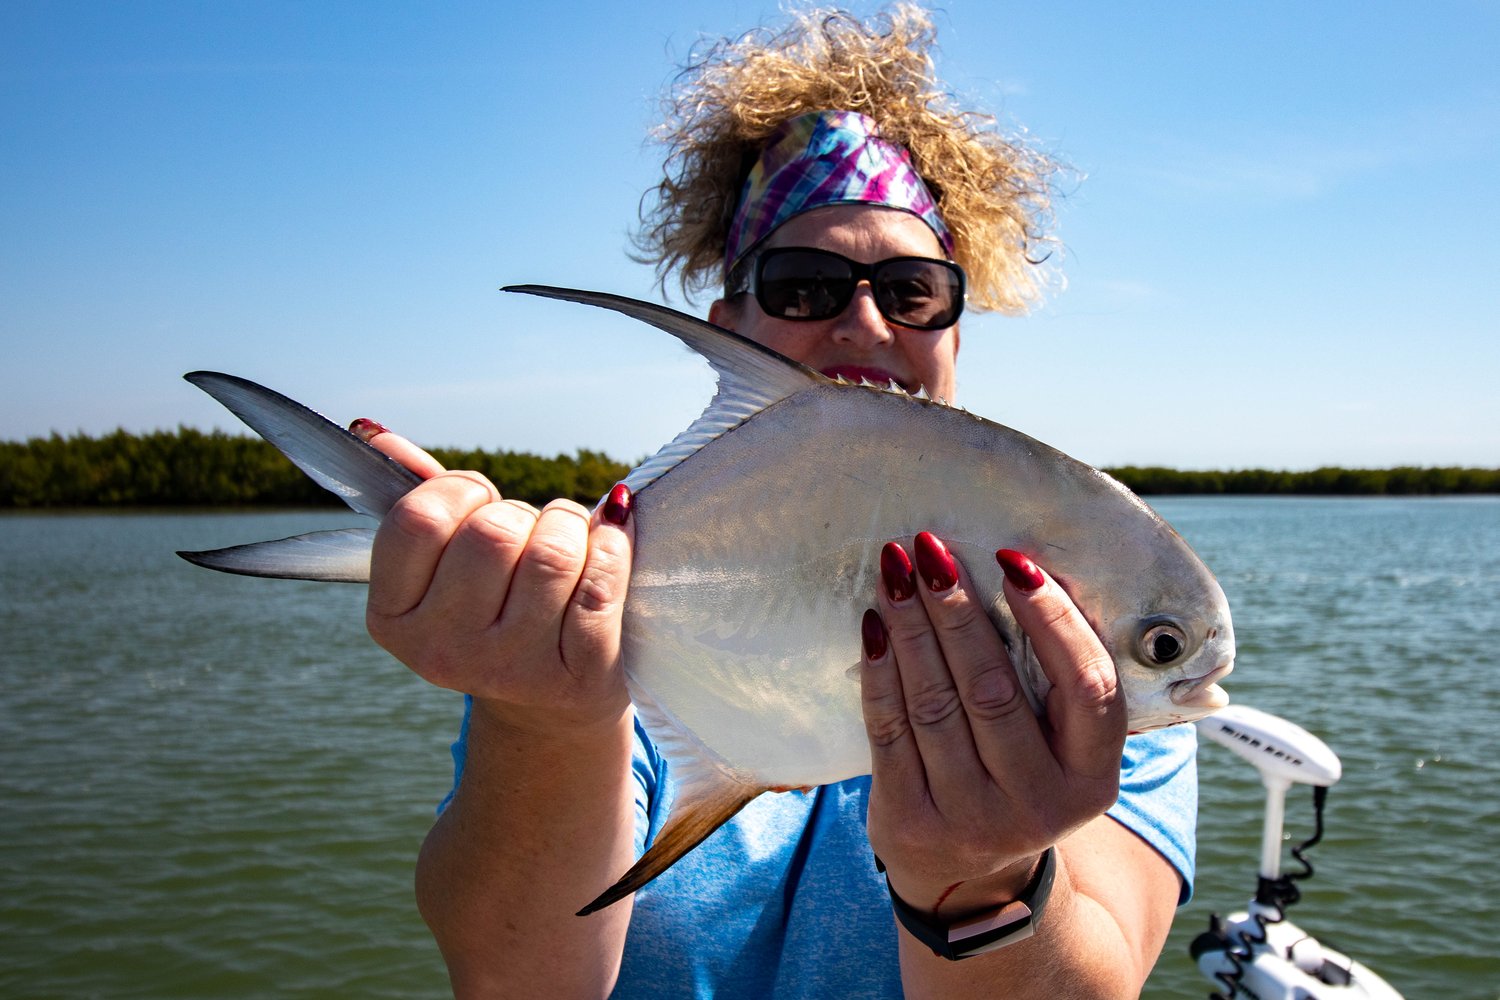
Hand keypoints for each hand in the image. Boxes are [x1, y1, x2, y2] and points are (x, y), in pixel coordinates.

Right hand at [352, 419, 635, 730]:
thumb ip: (417, 495)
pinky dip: (613, 547)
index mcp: (393, 617)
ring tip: (569, 539)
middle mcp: (444, 651)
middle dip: (522, 512)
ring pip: (552, 552)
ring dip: (570, 525)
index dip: (461, 489)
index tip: (480, 499)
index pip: (419, 518)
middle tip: (529, 529)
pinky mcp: (577, 676)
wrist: (548, 705)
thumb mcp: (441, 565)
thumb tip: (373, 430)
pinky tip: (608, 546)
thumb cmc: (494, 610)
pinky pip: (602, 581)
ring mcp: (511, 669)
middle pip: (492, 532)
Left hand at [858, 532, 1125, 915]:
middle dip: (958, 611)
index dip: (1053, 620)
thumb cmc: (1021, 778)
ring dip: (911, 628)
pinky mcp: (909, 821)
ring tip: (895, 571)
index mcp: (1092, 776)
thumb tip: (1019, 568)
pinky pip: (888, 729)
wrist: (971, 882)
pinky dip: (880, 670)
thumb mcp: (1062, 749)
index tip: (1013, 560)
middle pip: (993, 689)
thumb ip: (1055, 681)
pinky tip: (874, 624)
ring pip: (936, 704)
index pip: (1087, 687)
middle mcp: (1038, 803)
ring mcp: (971, 818)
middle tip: (931, 550)